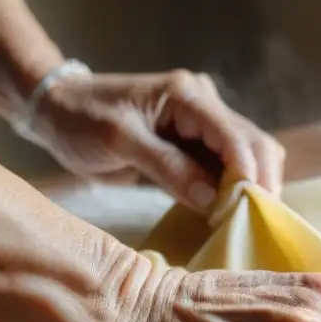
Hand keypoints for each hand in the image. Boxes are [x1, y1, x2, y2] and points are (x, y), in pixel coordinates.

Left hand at [32, 69, 284, 212]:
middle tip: (258, 224)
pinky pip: (226, 172)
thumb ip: (167, 167)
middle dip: (261, 183)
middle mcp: (204, 108)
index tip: (253, 211)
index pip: (236, 136)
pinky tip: (232, 218)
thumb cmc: (81, 119)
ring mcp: (203, 129)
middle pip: (254, 145)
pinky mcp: (195, 150)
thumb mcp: (120, 140)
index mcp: (187, 96)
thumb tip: (213, 198)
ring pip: (248, 159)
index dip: (250, 173)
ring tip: (248, 225)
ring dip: (250, 191)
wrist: (59, 113)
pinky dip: (233, 194)